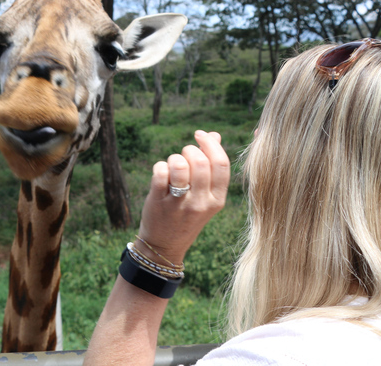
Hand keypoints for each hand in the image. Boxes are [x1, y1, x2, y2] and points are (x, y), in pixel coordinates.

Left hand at [137, 130, 229, 264]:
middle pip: (200, 161)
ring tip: (172, 165)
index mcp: (217, 200)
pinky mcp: (158, 202)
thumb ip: (211, 167)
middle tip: (184, 155)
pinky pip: (160, 171)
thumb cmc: (186, 214)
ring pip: (179, 164)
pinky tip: (161, 174)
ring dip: (174, 158)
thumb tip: (214, 135)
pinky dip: (159, 167)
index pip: (222, 164)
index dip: (211, 143)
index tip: (200, 135)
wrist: (164, 245)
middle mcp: (201, 203)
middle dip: (189, 149)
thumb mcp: (205, 196)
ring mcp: (179, 204)